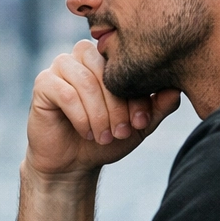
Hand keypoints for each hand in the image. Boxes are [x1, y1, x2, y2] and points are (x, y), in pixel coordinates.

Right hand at [26, 39, 180, 178]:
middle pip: (105, 70)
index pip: (127, 66)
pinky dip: (80, 116)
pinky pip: (66, 94)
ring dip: (99, 113)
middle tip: (122, 132)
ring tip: (104, 136)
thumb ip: (157, 107)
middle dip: (118, 104)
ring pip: (86, 81)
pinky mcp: (43, 84)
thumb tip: (176, 89)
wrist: (72, 164)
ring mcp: (60, 67)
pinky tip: (87, 133)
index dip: (137, 95)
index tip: (142, 123)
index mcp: (107, 59)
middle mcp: (83, 56)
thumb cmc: (105, 140)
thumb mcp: (138, 125)